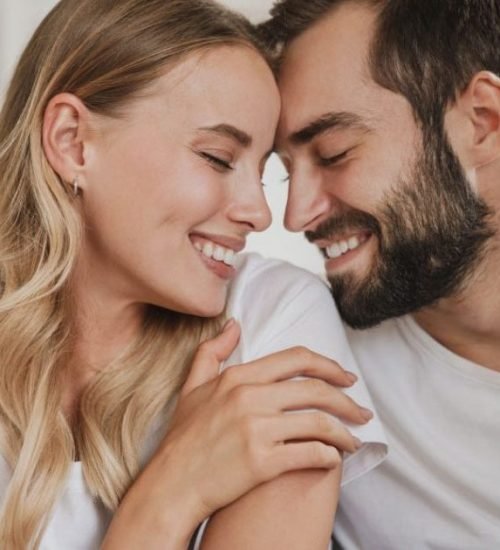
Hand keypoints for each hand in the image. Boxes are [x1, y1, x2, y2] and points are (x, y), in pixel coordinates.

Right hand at [103, 319, 369, 548]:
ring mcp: (256, 430)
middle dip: (347, 400)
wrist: (171, 484)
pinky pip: (310, 454)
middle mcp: (249, 398)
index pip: (296, 359)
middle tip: (362, 411)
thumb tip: (233, 325)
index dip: (328, 365)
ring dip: (345, 433)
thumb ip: (212, 351)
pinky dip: (330, 456)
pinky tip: (334, 459)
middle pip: (315, 390)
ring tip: (354, 441)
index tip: (346, 377)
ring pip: (319, 423)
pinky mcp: (262, 462)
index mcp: (238, 377)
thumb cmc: (183, 437)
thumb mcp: (192, 386)